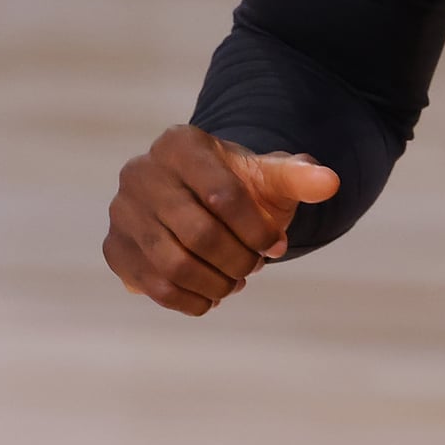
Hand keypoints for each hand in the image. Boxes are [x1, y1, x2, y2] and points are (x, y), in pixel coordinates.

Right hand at [103, 124, 338, 315]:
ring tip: (236, 282)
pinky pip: (154, 287)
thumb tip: (330, 182)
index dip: (257, 229)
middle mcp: (140, 172)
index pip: (223, 195)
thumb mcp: (268, 176)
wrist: (199, 200)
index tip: (278, 246)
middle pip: (199, 234)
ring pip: (174, 265)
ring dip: (216, 283)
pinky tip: (211, 297)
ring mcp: (123, 212)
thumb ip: (299, 177)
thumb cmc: (237, 185)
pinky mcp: (115, 249)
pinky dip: (190, 301)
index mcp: (180, 144)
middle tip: (255, 267)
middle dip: (238, 259)